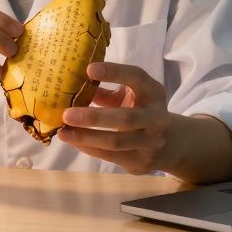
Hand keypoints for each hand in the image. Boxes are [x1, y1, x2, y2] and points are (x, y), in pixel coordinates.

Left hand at [58, 62, 177, 174]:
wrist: (168, 144)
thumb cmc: (139, 111)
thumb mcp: (128, 96)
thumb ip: (104, 92)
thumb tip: (70, 87)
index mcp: (154, 93)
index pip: (137, 78)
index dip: (114, 72)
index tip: (89, 69)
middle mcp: (157, 118)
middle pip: (126, 118)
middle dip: (94, 117)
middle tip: (67, 114)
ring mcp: (151, 143)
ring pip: (116, 142)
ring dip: (87, 137)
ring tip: (63, 132)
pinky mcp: (141, 162)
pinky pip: (111, 156)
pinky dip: (89, 148)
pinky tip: (73, 142)